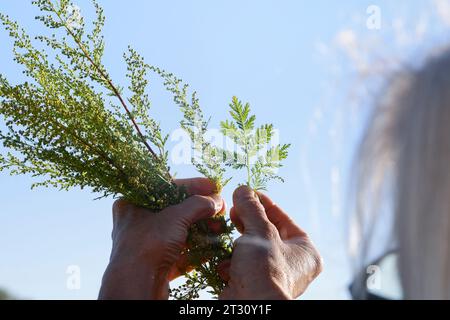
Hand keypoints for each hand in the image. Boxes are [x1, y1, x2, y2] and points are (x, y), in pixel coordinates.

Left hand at [98, 178, 223, 299]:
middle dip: (200, 210)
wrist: (136, 287)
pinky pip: (180, 252)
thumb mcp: (175, 217)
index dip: (193, 186)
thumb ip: (198, 205)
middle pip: (175, 210)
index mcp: (132, 204)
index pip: (166, 187)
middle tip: (220, 208)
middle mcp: (137, 223)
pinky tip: (214, 246)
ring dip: (202, 230)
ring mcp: (147, 245)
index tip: (212, 186)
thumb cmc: (147, 245)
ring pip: (179, 232)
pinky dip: (197, 249)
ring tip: (220, 227)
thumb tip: (215, 200)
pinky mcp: (156, 264)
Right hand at [218, 186, 321, 299]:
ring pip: (252, 248)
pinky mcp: (254, 284)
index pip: (284, 219)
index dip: (264, 204)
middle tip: (235, 208)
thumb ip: (252, 208)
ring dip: (238, 240)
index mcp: (306, 251)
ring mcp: (273, 276)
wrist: (250, 307)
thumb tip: (243, 189)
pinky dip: (233, 260)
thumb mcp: (260, 231)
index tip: (248, 193)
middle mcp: (293, 264)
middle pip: (267, 232)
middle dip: (248, 220)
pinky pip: (243, 264)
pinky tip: (227, 259)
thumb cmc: (265, 269)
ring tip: (228, 227)